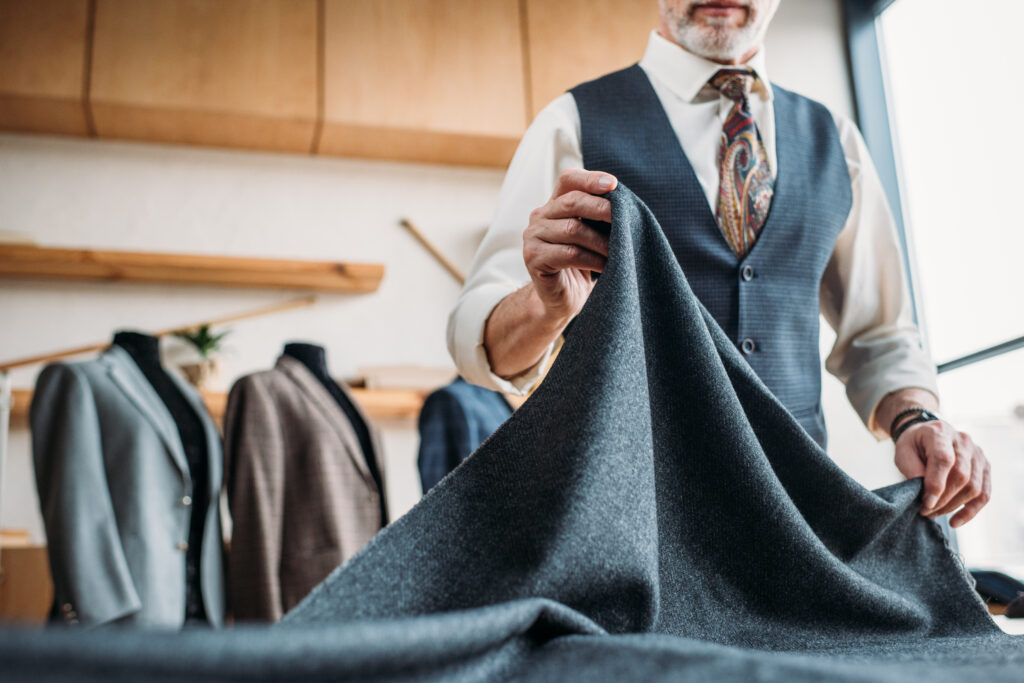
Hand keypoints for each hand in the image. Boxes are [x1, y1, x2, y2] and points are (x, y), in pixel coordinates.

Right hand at [522, 168, 616, 325]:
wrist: (563, 300)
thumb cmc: (582, 265)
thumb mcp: (591, 235)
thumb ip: (598, 216)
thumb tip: (624, 202)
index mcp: (554, 205)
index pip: (568, 180)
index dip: (590, 179)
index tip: (614, 185)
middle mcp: (540, 217)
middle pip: (572, 201)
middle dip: (602, 208)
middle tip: (624, 220)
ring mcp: (533, 237)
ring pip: (573, 229)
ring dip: (601, 241)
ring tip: (619, 251)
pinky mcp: (533, 258)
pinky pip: (568, 253)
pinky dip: (592, 259)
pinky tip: (606, 266)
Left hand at [892, 419, 990, 527]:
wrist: (927, 435)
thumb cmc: (913, 445)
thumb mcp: (903, 452)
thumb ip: (912, 470)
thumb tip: (925, 496)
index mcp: (940, 433)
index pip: (944, 460)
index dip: (936, 484)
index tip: (925, 504)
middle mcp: (964, 441)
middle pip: (961, 476)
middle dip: (942, 499)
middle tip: (924, 511)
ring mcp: (978, 454)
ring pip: (974, 487)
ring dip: (953, 506)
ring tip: (933, 513)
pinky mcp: (985, 467)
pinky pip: (984, 494)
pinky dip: (970, 511)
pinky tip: (955, 521)